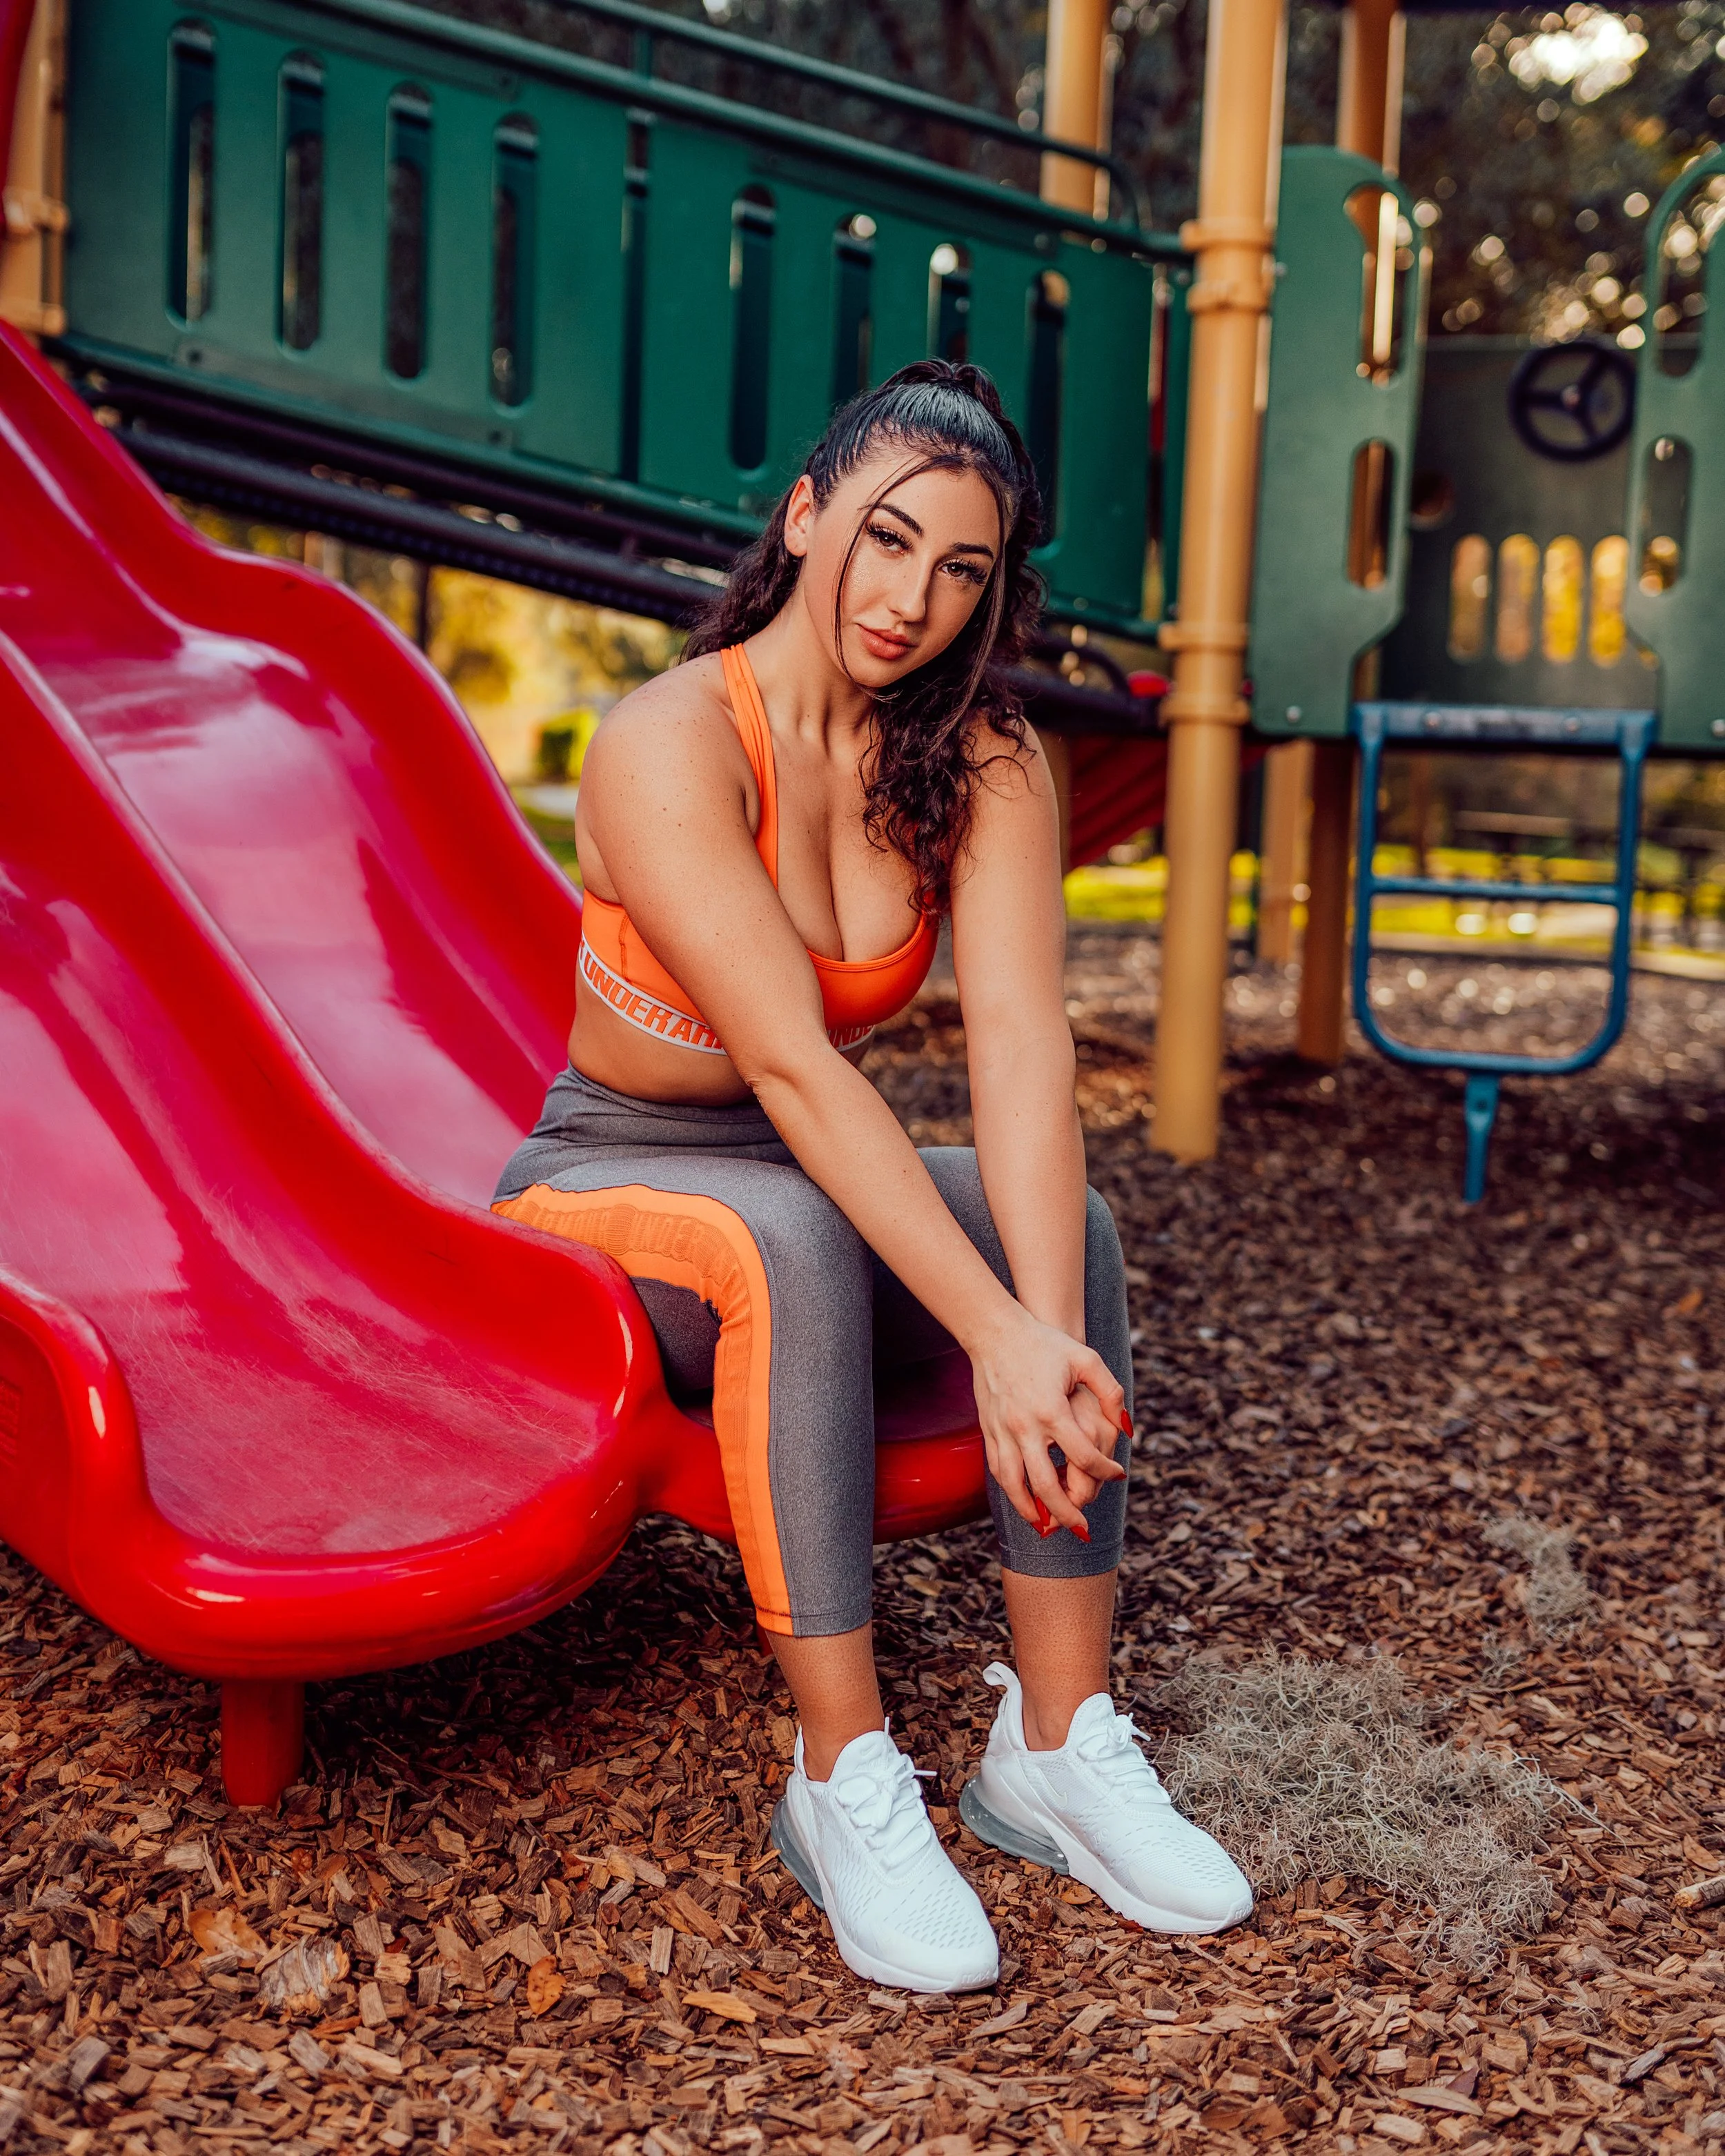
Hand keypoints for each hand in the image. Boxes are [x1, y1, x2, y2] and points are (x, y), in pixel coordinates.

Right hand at [968, 1306, 1127, 1538]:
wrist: (996, 1331)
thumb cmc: (1044, 1343)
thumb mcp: (1086, 1359)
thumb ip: (1111, 1392)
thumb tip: (1126, 1429)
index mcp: (1053, 1410)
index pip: (1084, 1457)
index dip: (1106, 1471)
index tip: (1118, 1474)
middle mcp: (1025, 1426)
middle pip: (1047, 1485)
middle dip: (1068, 1513)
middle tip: (1083, 1530)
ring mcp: (1003, 1430)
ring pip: (1015, 1485)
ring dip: (1033, 1511)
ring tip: (1048, 1528)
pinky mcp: (988, 1430)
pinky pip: (998, 1470)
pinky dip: (1011, 1491)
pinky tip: (1024, 1501)